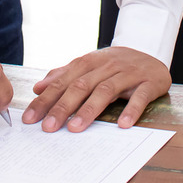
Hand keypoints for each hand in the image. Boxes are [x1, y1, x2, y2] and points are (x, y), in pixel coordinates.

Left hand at [24, 46, 169, 132]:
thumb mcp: (90, 66)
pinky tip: (122, 125)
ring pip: (106, 90)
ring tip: (75, 128)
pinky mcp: (149, 82)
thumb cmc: (115, 65)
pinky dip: (131, 110)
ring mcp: (129, 73)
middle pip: (81, 85)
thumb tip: (37, 87)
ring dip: (89, 110)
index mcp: (90, 61)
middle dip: (63, 107)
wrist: (151, 54)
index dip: (46, 98)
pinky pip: (140, 96)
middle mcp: (107, 65)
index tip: (30, 117)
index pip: (64, 80)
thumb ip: (64, 75)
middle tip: (48, 127)